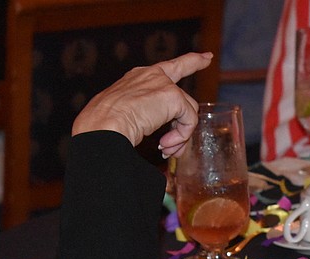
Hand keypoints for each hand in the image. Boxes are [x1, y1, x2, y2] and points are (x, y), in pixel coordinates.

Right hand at [72, 52, 213, 157]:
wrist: (103, 125)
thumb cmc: (104, 125)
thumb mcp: (123, 114)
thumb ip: (142, 116)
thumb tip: (157, 135)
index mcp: (138, 77)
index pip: (169, 68)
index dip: (191, 62)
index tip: (206, 58)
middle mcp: (152, 75)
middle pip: (186, 95)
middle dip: (186, 124)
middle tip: (177, 146)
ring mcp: (163, 84)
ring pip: (187, 112)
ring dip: (179, 135)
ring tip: (165, 149)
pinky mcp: (172, 96)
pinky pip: (188, 120)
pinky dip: (181, 136)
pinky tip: (165, 145)